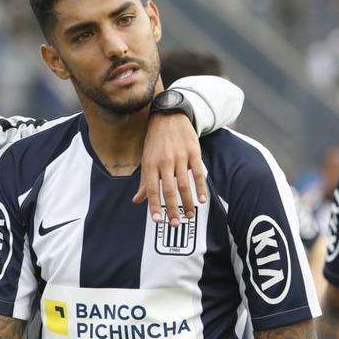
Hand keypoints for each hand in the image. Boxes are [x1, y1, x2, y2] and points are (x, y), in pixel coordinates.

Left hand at [134, 111, 207, 226]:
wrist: (169, 115)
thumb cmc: (155, 141)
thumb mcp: (146, 159)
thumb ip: (145, 182)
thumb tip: (136, 200)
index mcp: (150, 164)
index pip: (152, 189)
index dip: (154, 206)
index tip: (157, 220)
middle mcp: (164, 161)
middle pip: (168, 190)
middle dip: (171, 209)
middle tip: (175, 223)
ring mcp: (180, 156)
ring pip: (184, 184)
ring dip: (187, 202)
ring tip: (189, 216)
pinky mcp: (193, 152)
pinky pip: (197, 173)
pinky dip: (200, 187)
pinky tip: (202, 199)